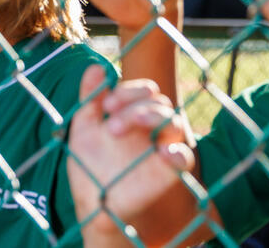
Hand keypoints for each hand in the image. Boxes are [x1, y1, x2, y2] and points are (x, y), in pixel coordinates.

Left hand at [68, 66, 194, 244]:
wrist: (90, 202)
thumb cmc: (88, 165)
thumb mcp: (83, 128)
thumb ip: (90, 99)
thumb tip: (95, 66)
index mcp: (134, 114)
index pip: (144, 91)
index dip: (129, 91)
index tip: (108, 104)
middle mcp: (152, 128)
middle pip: (159, 103)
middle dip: (135, 106)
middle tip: (112, 126)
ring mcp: (162, 148)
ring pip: (174, 122)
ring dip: (153, 117)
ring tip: (130, 125)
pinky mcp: (168, 172)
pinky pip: (185, 158)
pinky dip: (178, 152)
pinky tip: (162, 152)